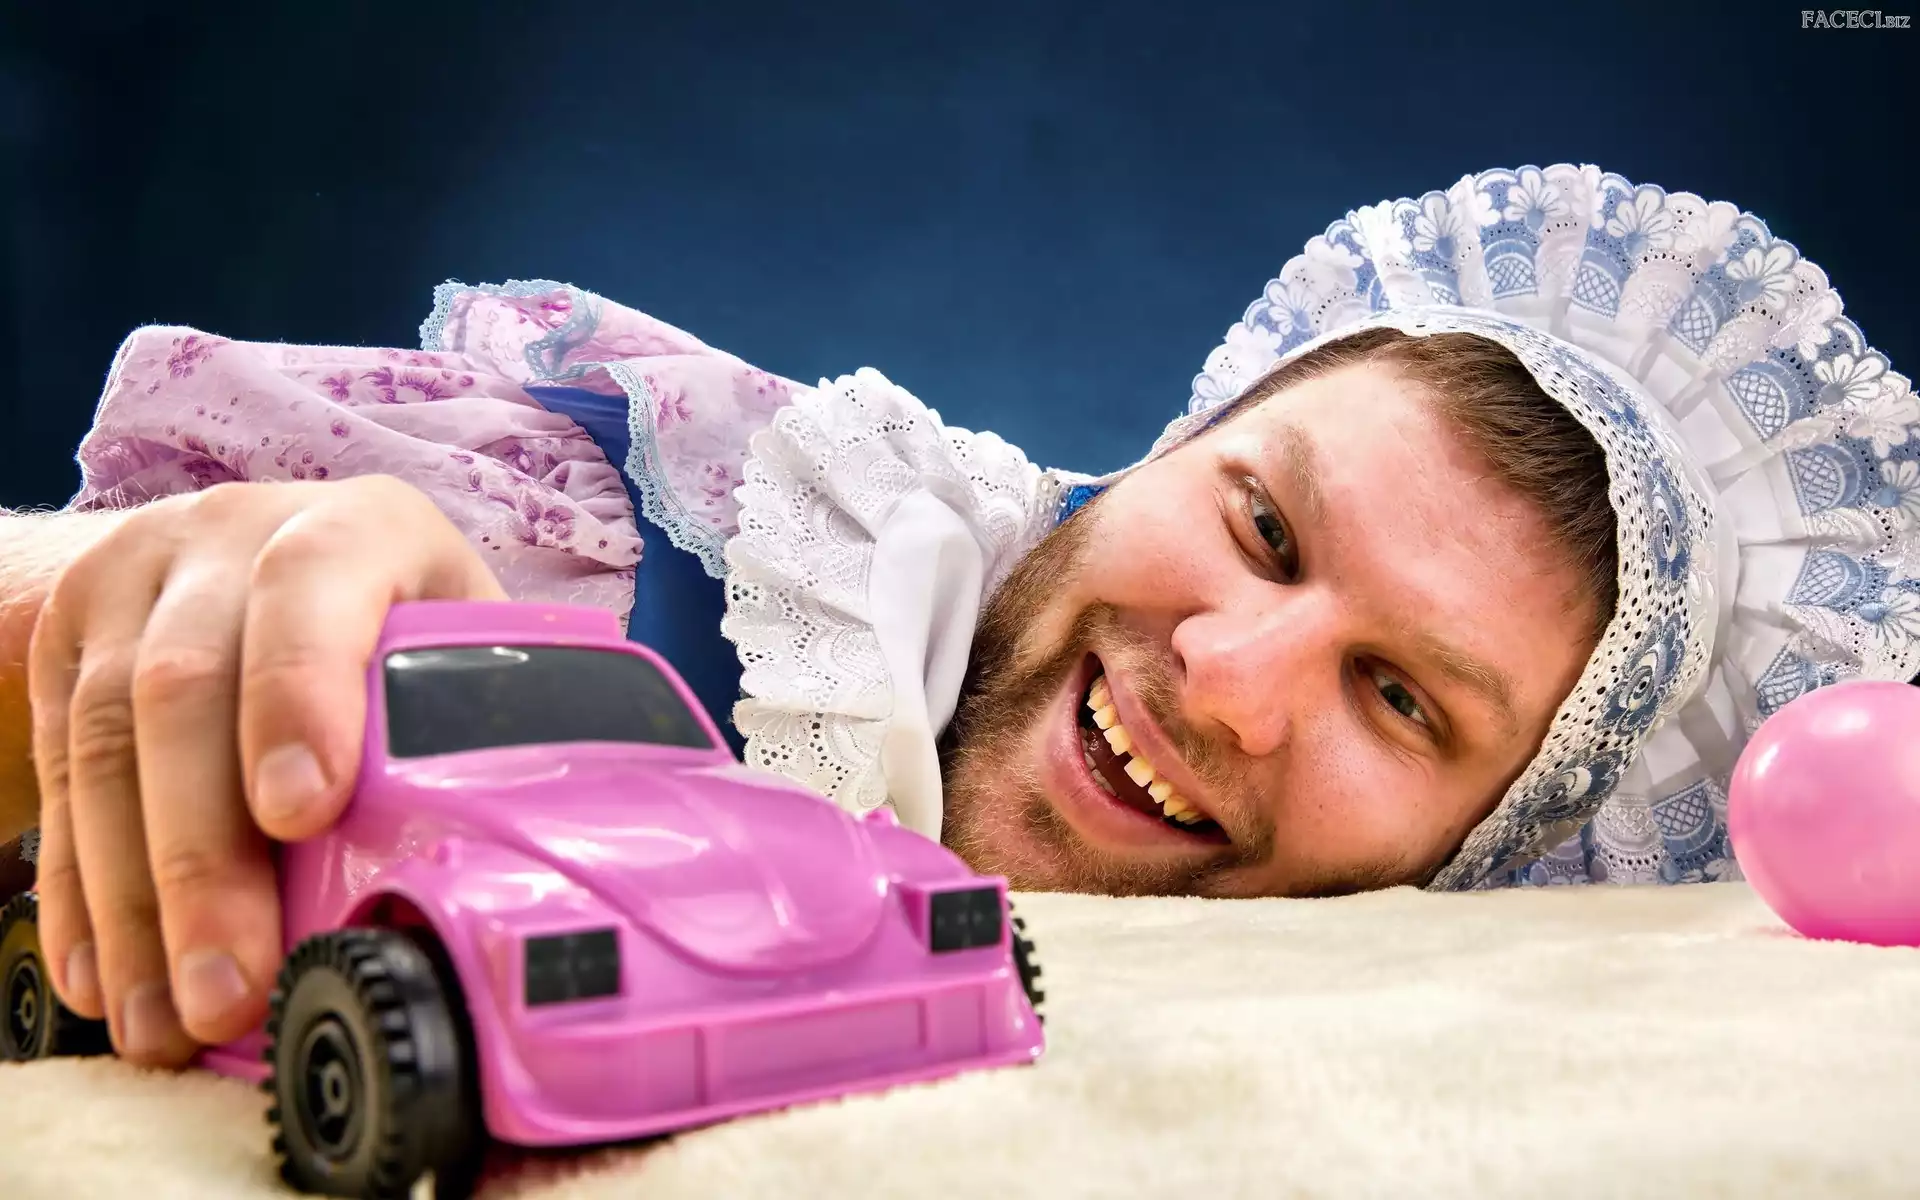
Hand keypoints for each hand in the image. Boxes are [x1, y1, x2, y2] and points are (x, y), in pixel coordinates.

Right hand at [28, 477, 504, 1065]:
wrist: (264, 548)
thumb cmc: (405, 618)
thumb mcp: (461, 636)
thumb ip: (484, 717)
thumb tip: (515, 863)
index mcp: (354, 526)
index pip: (310, 590)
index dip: (299, 699)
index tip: (301, 815)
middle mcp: (229, 535)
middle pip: (186, 689)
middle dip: (205, 858)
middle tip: (231, 983)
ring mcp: (134, 582)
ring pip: (103, 742)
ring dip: (133, 901)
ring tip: (167, 1016)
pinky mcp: (66, 643)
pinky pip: (55, 774)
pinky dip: (80, 890)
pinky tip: (107, 976)